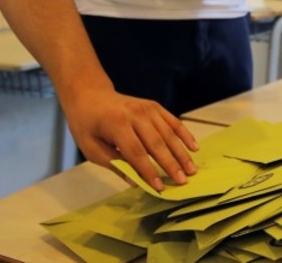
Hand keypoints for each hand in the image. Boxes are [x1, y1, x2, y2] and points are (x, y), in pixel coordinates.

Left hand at [61, 87, 198, 190]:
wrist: (90, 94)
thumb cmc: (87, 125)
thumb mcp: (91, 148)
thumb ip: (114, 164)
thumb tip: (136, 182)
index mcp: (116, 124)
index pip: (136, 152)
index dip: (148, 171)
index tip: (159, 187)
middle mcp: (135, 114)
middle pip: (156, 143)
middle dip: (170, 164)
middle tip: (182, 182)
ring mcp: (147, 108)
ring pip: (168, 133)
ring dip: (181, 153)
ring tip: (191, 170)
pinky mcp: (155, 106)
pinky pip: (173, 121)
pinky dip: (185, 134)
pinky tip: (194, 148)